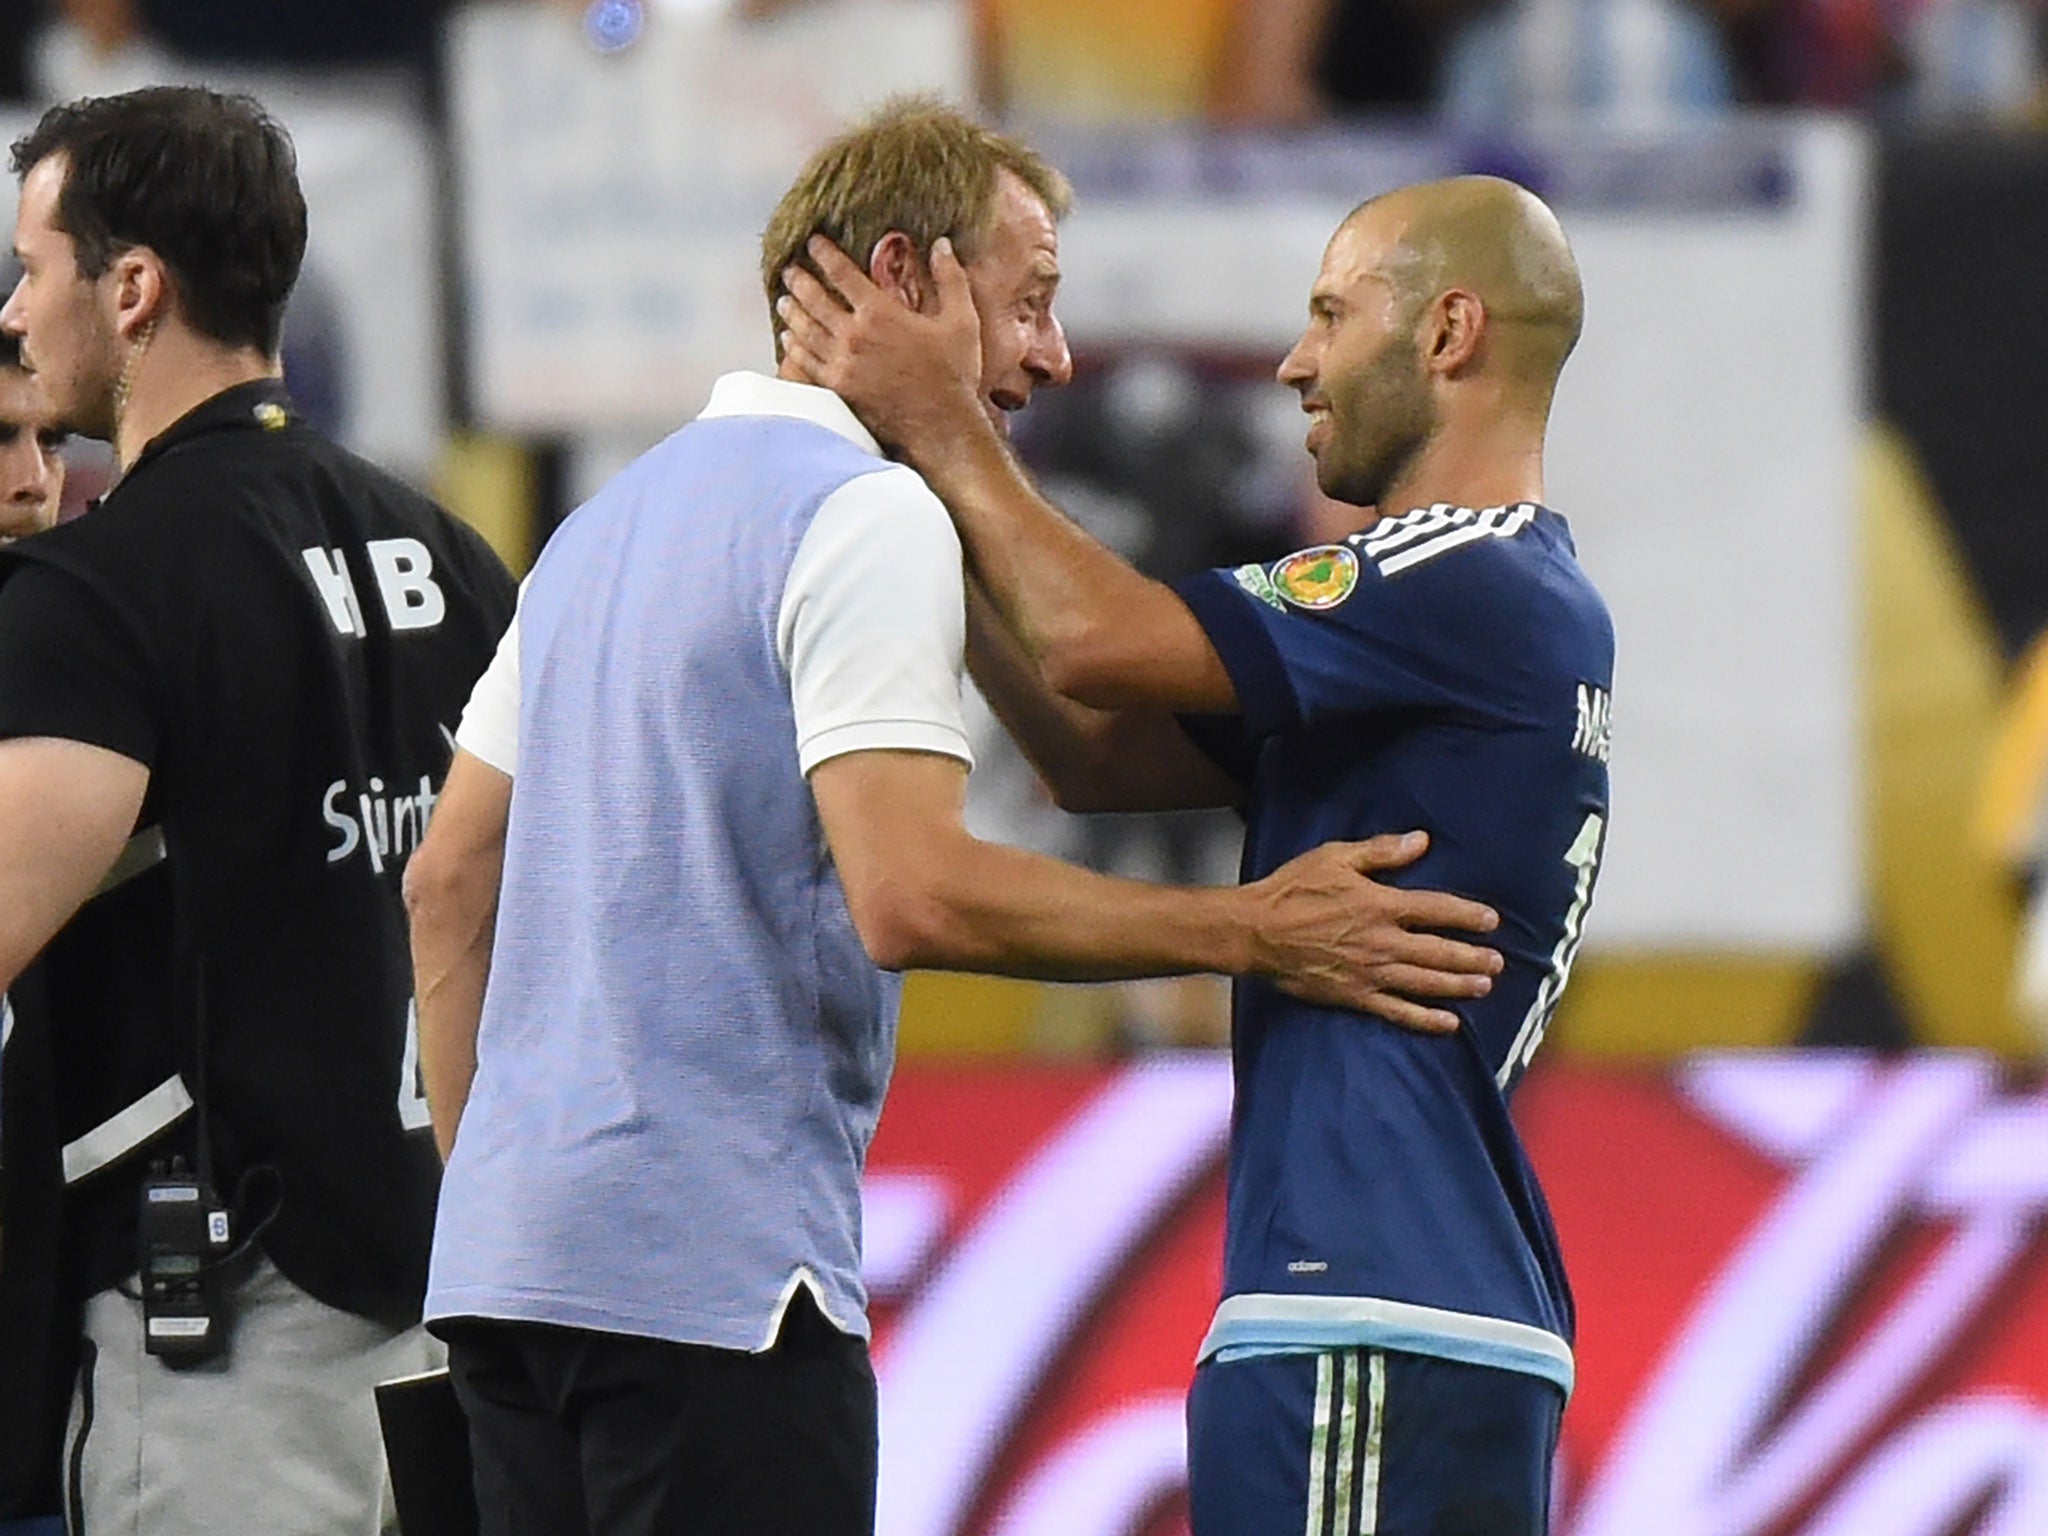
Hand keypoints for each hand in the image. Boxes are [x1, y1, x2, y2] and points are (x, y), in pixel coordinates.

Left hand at [776, 234, 987, 459]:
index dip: (824, 254)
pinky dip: (793, 348)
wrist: (941, 426)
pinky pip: (805, 363)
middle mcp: (854, 335)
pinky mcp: (837, 388)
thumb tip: (941, 245)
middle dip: (799, 280)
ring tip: (784, 300)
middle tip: (790, 269)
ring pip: (804, 330)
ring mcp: (841, 364)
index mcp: (880, 312)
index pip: (842, 273)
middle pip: (814, 299)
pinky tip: (788, 340)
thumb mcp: (962, 321)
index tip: (813, 242)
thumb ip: (950, 279)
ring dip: (792, 311)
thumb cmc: (953, 374)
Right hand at [1246, 831, 1501, 1032]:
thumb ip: (1380, 851)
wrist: (1255, 932)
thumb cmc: (1291, 890)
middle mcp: (1382, 942)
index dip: (1467, 915)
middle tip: (1498, 963)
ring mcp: (1370, 973)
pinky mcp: (1355, 996)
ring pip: (1426, 982)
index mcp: (1380, 904)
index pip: (1436, 909)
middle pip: (1439, 952)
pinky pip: (1398, 1011)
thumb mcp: (1335, 858)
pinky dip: (1426, 1019)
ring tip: (1484, 987)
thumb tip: (1421, 841)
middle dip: (1473, 958)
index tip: (1491, 921)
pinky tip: (1449, 1023)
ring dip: (1459, 986)